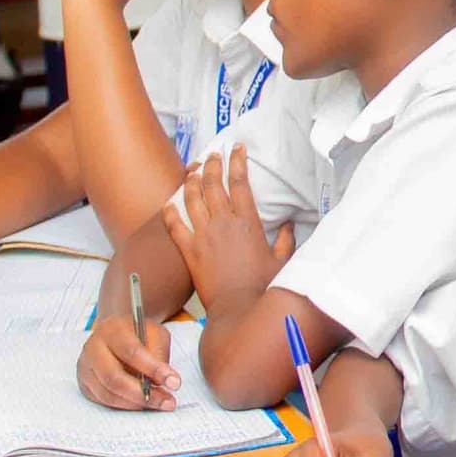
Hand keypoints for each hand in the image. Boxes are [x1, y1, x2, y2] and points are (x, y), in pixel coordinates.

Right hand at [75, 303, 181, 411]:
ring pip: (108, 393)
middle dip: (144, 394)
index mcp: (111, 329)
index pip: (131, 352)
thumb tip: (164, 381)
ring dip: (136, 403)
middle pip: (114, 377)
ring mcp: (85, 367)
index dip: (153, 369)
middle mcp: (93, 348)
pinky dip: (126, 405)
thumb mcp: (155, 334)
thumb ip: (159, 354)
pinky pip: (104, 401)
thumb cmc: (139, 335)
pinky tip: (142, 403)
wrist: (118, 334)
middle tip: (168, 401)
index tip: (174, 382)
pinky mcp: (85, 384)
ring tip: (160, 403)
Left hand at [162, 145, 280, 293]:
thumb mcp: (282, 261)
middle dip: (212, 164)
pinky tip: (168, 204)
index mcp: (247, 222)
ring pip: (192, 199)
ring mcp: (203, 236)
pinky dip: (170, 213)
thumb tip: (287, 224)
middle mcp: (223, 223)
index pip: (240, 182)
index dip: (238, 161)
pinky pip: (174, 226)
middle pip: (213, 184)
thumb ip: (285, 239)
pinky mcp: (189, 251)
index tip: (237, 148)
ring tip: (192, 171)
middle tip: (212, 155)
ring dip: (191, 181)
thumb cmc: (262, 286)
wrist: (238, 308)